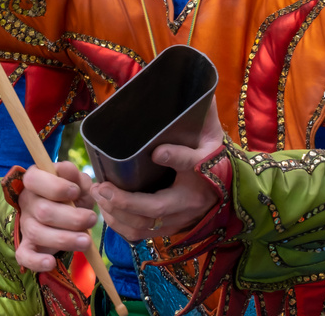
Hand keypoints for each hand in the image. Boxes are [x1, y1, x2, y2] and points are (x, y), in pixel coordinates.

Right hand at [15, 160, 97, 273]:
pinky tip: (51, 262)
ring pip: (38, 233)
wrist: (67, 215)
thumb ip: (74, 174)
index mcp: (34, 180)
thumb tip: (67, 169)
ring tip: (86, 241)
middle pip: (42, 210)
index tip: (76, 192)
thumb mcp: (77, 181)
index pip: (34, 179)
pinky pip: (24, 256)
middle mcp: (27, 202)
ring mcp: (25, 225)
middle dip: (71, 217)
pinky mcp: (27, 246)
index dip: (56, 187)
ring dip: (65, 239)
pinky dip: (36, 261)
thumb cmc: (72, 195)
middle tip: (91, 219)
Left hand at [93, 98, 224, 241]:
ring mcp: (178, 219)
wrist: (227, 187)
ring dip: (116, 214)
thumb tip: (198, 91)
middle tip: (100, 185)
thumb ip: (203, 114)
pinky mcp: (168, 228)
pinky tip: (106, 208)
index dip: (175, 156)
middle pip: (155, 209)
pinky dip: (119, 225)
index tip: (157, 150)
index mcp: (203, 173)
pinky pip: (141, 234)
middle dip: (123, 201)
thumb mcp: (210, 134)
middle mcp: (190, 202)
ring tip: (97, 194)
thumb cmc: (211, 155)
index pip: (192, 163)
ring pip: (143, 227)